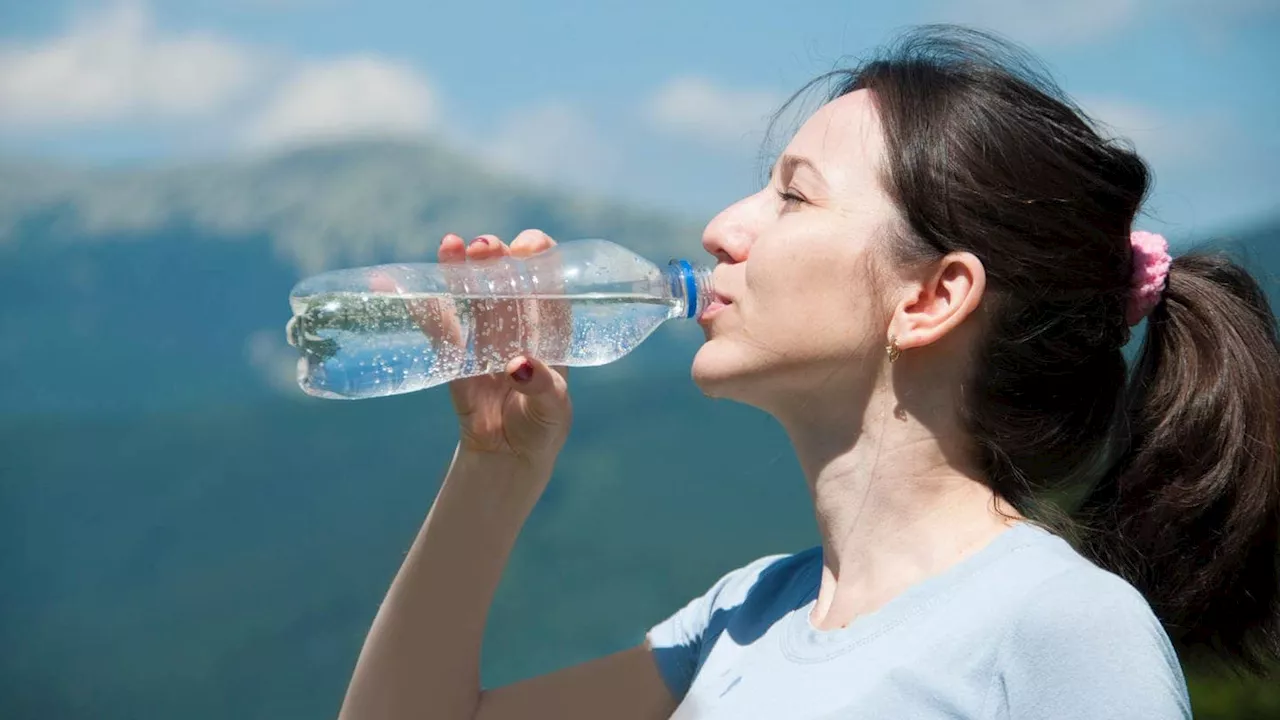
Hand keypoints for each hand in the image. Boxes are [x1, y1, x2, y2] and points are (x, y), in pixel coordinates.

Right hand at [427, 230, 573, 465]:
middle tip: (485, 248)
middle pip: (508, 283)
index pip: (550, 285)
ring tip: (452, 245)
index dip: (542, 260)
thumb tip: (518, 365)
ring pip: (474, 297)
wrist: (508, 458)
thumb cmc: (542, 428)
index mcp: (551, 333)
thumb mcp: (552, 409)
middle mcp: (519, 328)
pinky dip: (422, 308)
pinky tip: (399, 283)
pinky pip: (439, 330)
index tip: (528, 248)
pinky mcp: (455, 358)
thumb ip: (541, 386)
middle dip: (497, 261)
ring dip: (463, 271)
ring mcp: (486, 339)